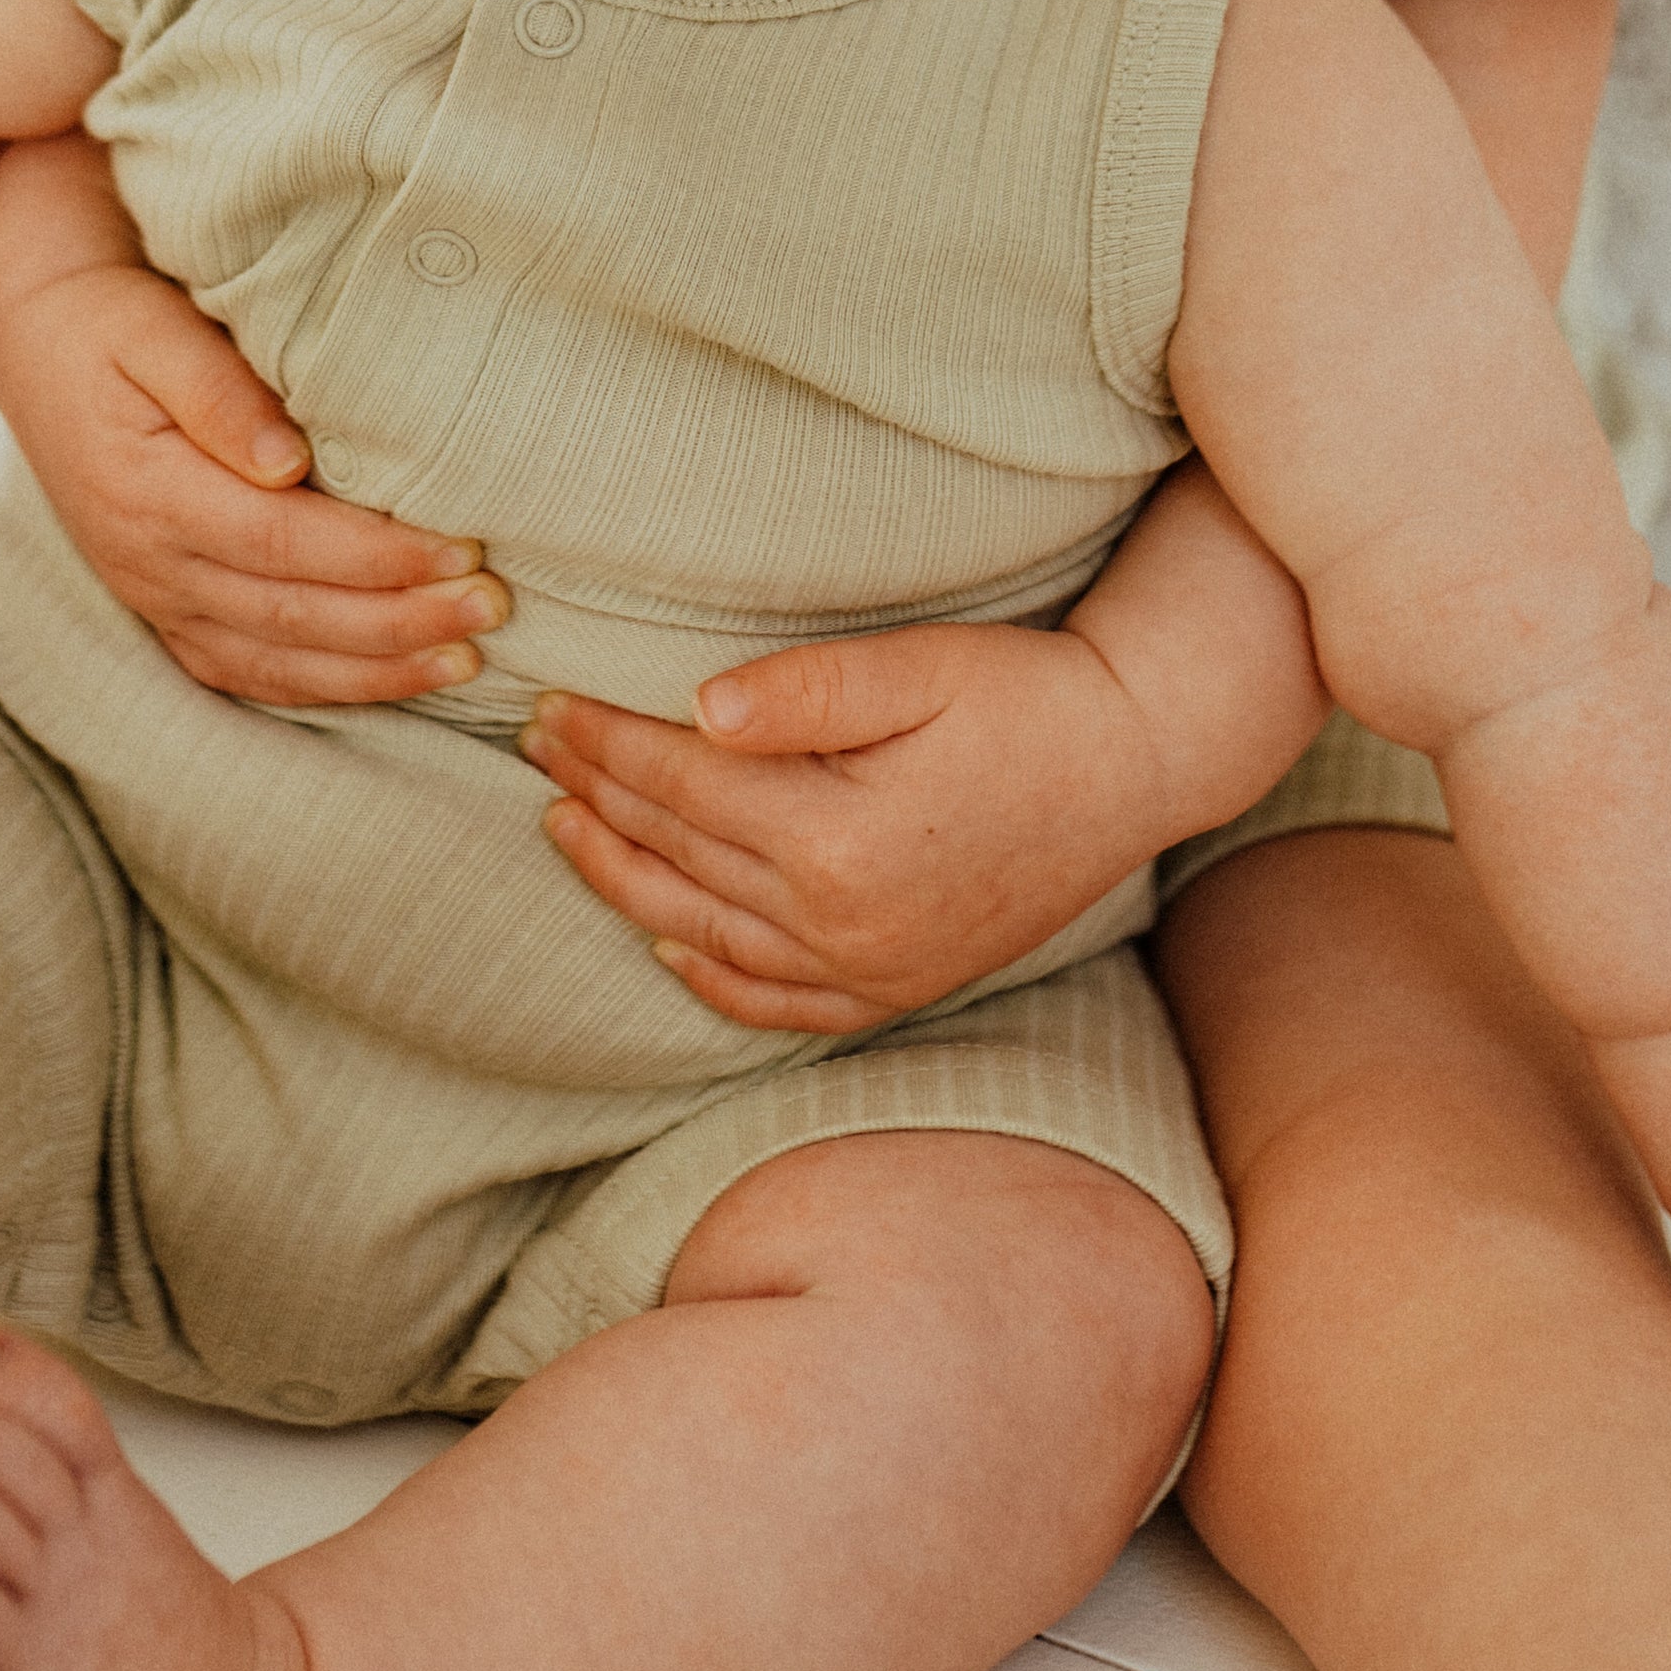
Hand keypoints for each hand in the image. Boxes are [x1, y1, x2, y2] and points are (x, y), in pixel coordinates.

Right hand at [0, 254, 507, 707]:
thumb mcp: (153, 329)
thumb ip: (218, 392)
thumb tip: (288, 462)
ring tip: (466, 657)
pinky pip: (245, 672)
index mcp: (147, 490)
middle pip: (289, 614)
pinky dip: (323, 686)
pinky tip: (392, 679)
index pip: (281, 542)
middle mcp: (147, 560)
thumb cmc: (110, 323)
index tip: (463, 549)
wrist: (36, 347)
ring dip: (376, 669)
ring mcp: (152, 596)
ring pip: (273, 661)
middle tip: (492, 609)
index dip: (376, 557)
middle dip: (400, 622)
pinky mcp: (163, 611)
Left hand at [522, 620, 1168, 1033]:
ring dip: (624, 879)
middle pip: (680, 857)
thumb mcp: (920, 668)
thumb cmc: (1027, 697)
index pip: (680, 786)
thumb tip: (698, 710)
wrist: (1136, 763)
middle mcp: (843, 925)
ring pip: (707, 934)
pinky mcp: (899, 985)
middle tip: (533, 745)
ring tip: (564, 826)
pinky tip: (664, 940)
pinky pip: (778, 1002)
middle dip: (597, 796)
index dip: (605, 741)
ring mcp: (871, 968)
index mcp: (837, 842)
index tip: (548, 703)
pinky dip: (709, 976)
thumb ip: (806, 691)